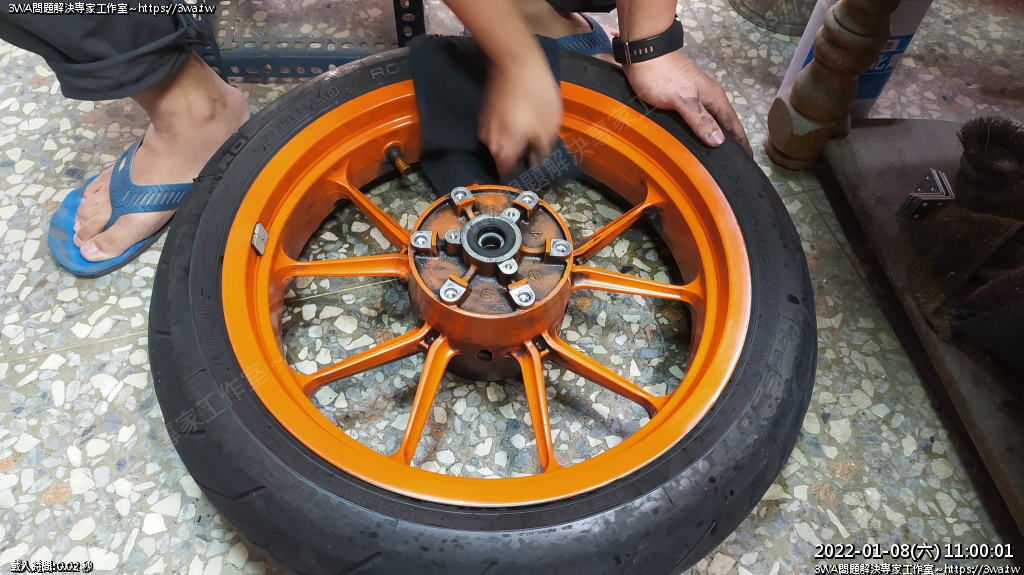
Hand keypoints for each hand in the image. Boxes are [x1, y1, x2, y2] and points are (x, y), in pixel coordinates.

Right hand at [479, 54, 562, 175]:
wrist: (517, 63)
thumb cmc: (537, 97)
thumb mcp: (549, 128)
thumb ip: (541, 151)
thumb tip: (535, 162)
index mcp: (503, 151)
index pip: (507, 175)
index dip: (520, 176)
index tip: (531, 172)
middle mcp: (488, 143)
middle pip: (503, 158)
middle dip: (517, 157)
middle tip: (534, 151)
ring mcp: (484, 126)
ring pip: (500, 142)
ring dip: (513, 142)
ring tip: (529, 133)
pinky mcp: (485, 111)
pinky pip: (498, 128)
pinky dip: (507, 128)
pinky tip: (520, 119)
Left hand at [624, 51, 750, 154]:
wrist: (644, 54)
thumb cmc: (663, 75)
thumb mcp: (683, 99)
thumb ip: (701, 119)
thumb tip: (720, 141)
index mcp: (715, 97)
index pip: (734, 124)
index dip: (741, 141)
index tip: (747, 159)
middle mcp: (709, 97)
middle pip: (724, 123)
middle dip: (730, 142)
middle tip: (731, 163)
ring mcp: (696, 97)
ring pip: (710, 120)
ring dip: (714, 136)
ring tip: (715, 155)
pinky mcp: (682, 98)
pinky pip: (696, 119)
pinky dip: (699, 130)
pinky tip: (695, 139)